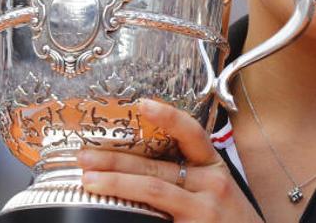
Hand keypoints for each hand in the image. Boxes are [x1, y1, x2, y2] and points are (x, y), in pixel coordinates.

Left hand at [76, 99, 262, 222]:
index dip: (168, 116)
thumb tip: (140, 164)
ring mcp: (202, 209)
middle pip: (157, 165)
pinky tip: (112, 211)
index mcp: (213, 166)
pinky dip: (132, 214)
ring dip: (117, 183)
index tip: (142, 104)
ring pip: (153, 189)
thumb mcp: (217, 188)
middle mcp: (211, 183)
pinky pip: (156, 218)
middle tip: (85, 156)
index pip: (192, 133)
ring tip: (90, 180)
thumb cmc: (230, 219)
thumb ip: (188, 175)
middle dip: (116, 159)